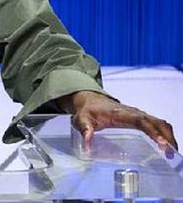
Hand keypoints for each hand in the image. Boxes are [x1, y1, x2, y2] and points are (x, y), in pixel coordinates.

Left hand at [58, 91, 177, 153]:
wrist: (89, 100)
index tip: (161, 143)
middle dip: (166, 136)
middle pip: (155, 121)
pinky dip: (164, 133)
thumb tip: (88, 141)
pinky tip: (167, 146)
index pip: (140, 120)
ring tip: (172, 153)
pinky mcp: (140, 118)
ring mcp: (138, 115)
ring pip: (159, 122)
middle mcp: (133, 112)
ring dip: (168, 135)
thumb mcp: (81, 119)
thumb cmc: (87, 111)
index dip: (152, 131)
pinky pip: (156, 124)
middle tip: (171, 153)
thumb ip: (84, 129)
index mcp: (120, 113)